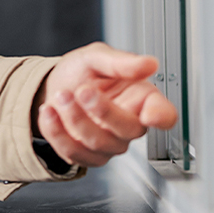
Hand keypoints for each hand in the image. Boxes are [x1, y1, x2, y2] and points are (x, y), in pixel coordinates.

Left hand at [34, 42, 177, 168]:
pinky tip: (49, 112)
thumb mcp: (97, 57)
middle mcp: (129, 124)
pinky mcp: (86, 156)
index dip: (161, 117)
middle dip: (102, 111)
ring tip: (61, 95)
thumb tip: (149, 63)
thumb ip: (120, 61)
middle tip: (83, 91)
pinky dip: (56, 132)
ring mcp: (110, 144)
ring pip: (98, 143)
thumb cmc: (83, 72)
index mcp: (141, 98)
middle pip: (128, 130)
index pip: (164, 114)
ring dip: (74, 118)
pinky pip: (74, 153)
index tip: (150, 114)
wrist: (54, 85)